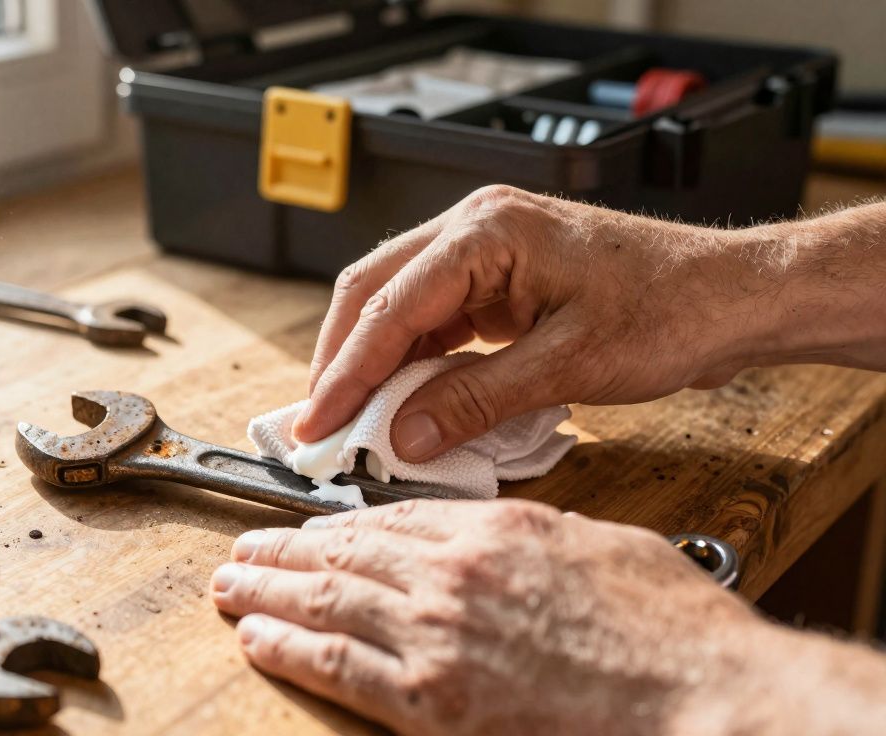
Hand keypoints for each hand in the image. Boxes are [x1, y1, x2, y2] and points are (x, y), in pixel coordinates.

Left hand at [210, 499, 762, 734]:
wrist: (700, 694)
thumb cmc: (667, 629)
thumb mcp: (601, 546)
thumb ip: (534, 536)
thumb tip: (500, 537)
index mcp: (491, 533)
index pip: (388, 521)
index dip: (335, 524)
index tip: (307, 527)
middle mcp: (449, 577)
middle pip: (342, 554)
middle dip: (283, 550)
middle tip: (245, 548)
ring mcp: (435, 637)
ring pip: (326, 602)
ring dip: (268, 590)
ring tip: (231, 584)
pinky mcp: (432, 701)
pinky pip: (338, 667)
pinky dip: (289, 648)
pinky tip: (256, 636)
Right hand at [294, 188, 885, 460]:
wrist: (732, 298)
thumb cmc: (671, 310)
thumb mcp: (568, 366)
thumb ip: (475, 400)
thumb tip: (402, 436)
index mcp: (485, 232)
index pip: (388, 308)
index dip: (344, 373)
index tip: (317, 425)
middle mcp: (474, 228)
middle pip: (373, 293)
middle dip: (340, 361)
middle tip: (319, 425)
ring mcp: (485, 251)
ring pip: (397, 305)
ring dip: (372, 362)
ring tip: (351, 419)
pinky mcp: (499, 278)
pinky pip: (434, 318)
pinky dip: (411, 361)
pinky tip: (402, 399)